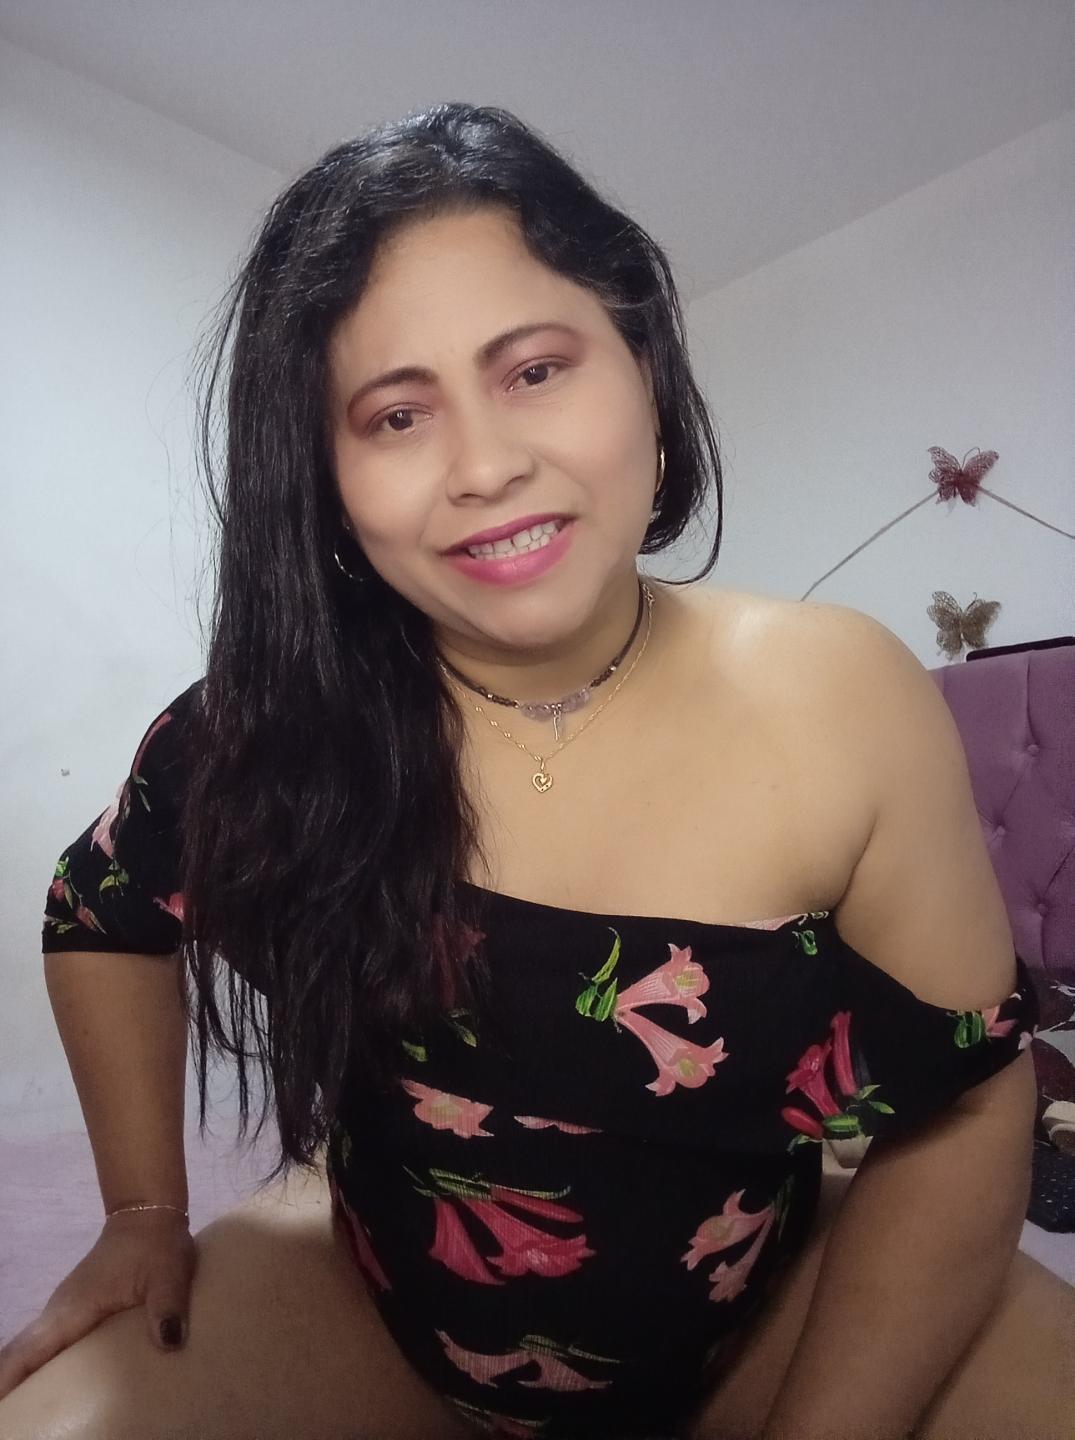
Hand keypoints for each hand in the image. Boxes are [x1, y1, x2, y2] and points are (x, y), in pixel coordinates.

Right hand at [0, 1208, 195, 1399]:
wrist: (149, 1214)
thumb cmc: (155, 1245)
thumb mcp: (169, 1273)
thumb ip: (167, 1306)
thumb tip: (169, 1342)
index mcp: (73, 1308)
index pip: (28, 1350)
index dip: (8, 1379)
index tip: (5, 1407)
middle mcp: (59, 1311)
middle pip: (23, 1355)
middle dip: (14, 1386)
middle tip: (21, 1423)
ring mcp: (66, 1309)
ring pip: (35, 1349)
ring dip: (29, 1377)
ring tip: (36, 1414)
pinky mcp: (77, 1310)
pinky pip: (51, 1343)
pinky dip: (45, 1365)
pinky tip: (60, 1387)